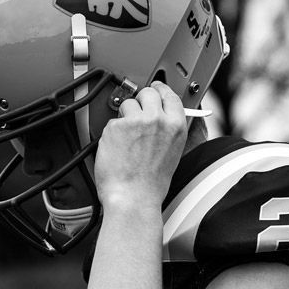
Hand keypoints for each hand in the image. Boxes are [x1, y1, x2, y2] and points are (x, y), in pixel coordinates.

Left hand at [94, 81, 186, 209]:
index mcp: (176, 127)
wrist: (133, 199)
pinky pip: (112, 122)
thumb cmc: (150, 186)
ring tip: (126, 140)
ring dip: (124, 117)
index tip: (156, 89)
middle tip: (136, 114)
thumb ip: (167, 131)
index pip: (170, 94)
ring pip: (128, 104)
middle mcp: (158, 120)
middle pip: (148, 92)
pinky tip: (117, 149)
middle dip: (141, 100)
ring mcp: (136, 121)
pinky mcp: (116, 126)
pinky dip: (112, 133)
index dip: (160, 90)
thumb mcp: (172, 154)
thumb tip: (160, 119)